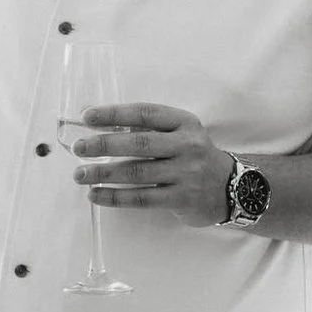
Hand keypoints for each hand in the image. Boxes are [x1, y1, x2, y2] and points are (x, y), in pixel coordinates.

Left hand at [71, 103, 231, 227]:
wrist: (232, 188)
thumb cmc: (192, 156)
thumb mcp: (178, 134)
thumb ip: (145, 127)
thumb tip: (95, 121)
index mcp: (184, 123)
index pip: (145, 113)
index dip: (115, 114)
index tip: (87, 117)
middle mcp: (188, 145)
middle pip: (139, 143)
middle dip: (104, 144)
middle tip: (78, 147)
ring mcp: (187, 173)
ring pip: (137, 172)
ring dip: (103, 173)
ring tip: (79, 175)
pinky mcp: (183, 199)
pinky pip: (142, 198)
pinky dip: (115, 197)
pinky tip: (95, 194)